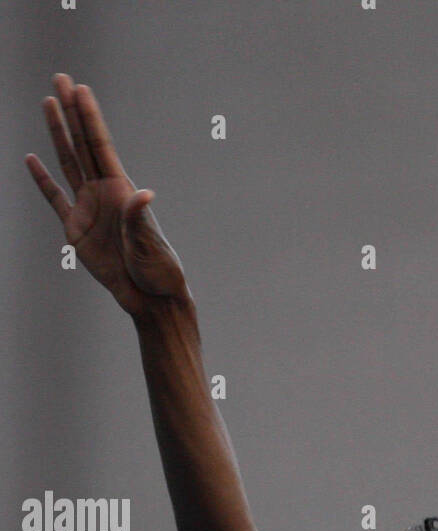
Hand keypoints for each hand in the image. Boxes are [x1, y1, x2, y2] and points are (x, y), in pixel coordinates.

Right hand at [25, 74, 189, 318]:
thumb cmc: (157, 270)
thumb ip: (139, 217)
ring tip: (48, 103)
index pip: (100, 145)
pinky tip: (32, 160)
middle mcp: (103, 193)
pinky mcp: (76, 229)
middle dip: (71, 112)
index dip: (89, 117)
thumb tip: (144, 194)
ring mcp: (88, 208)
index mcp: (122, 191)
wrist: (149, 297)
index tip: (80, 89)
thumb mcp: (149, 243)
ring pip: (68, 162)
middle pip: (82, 144)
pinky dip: (42, 180)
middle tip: (61, 78)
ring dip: (57, 133)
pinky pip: (55, 199)